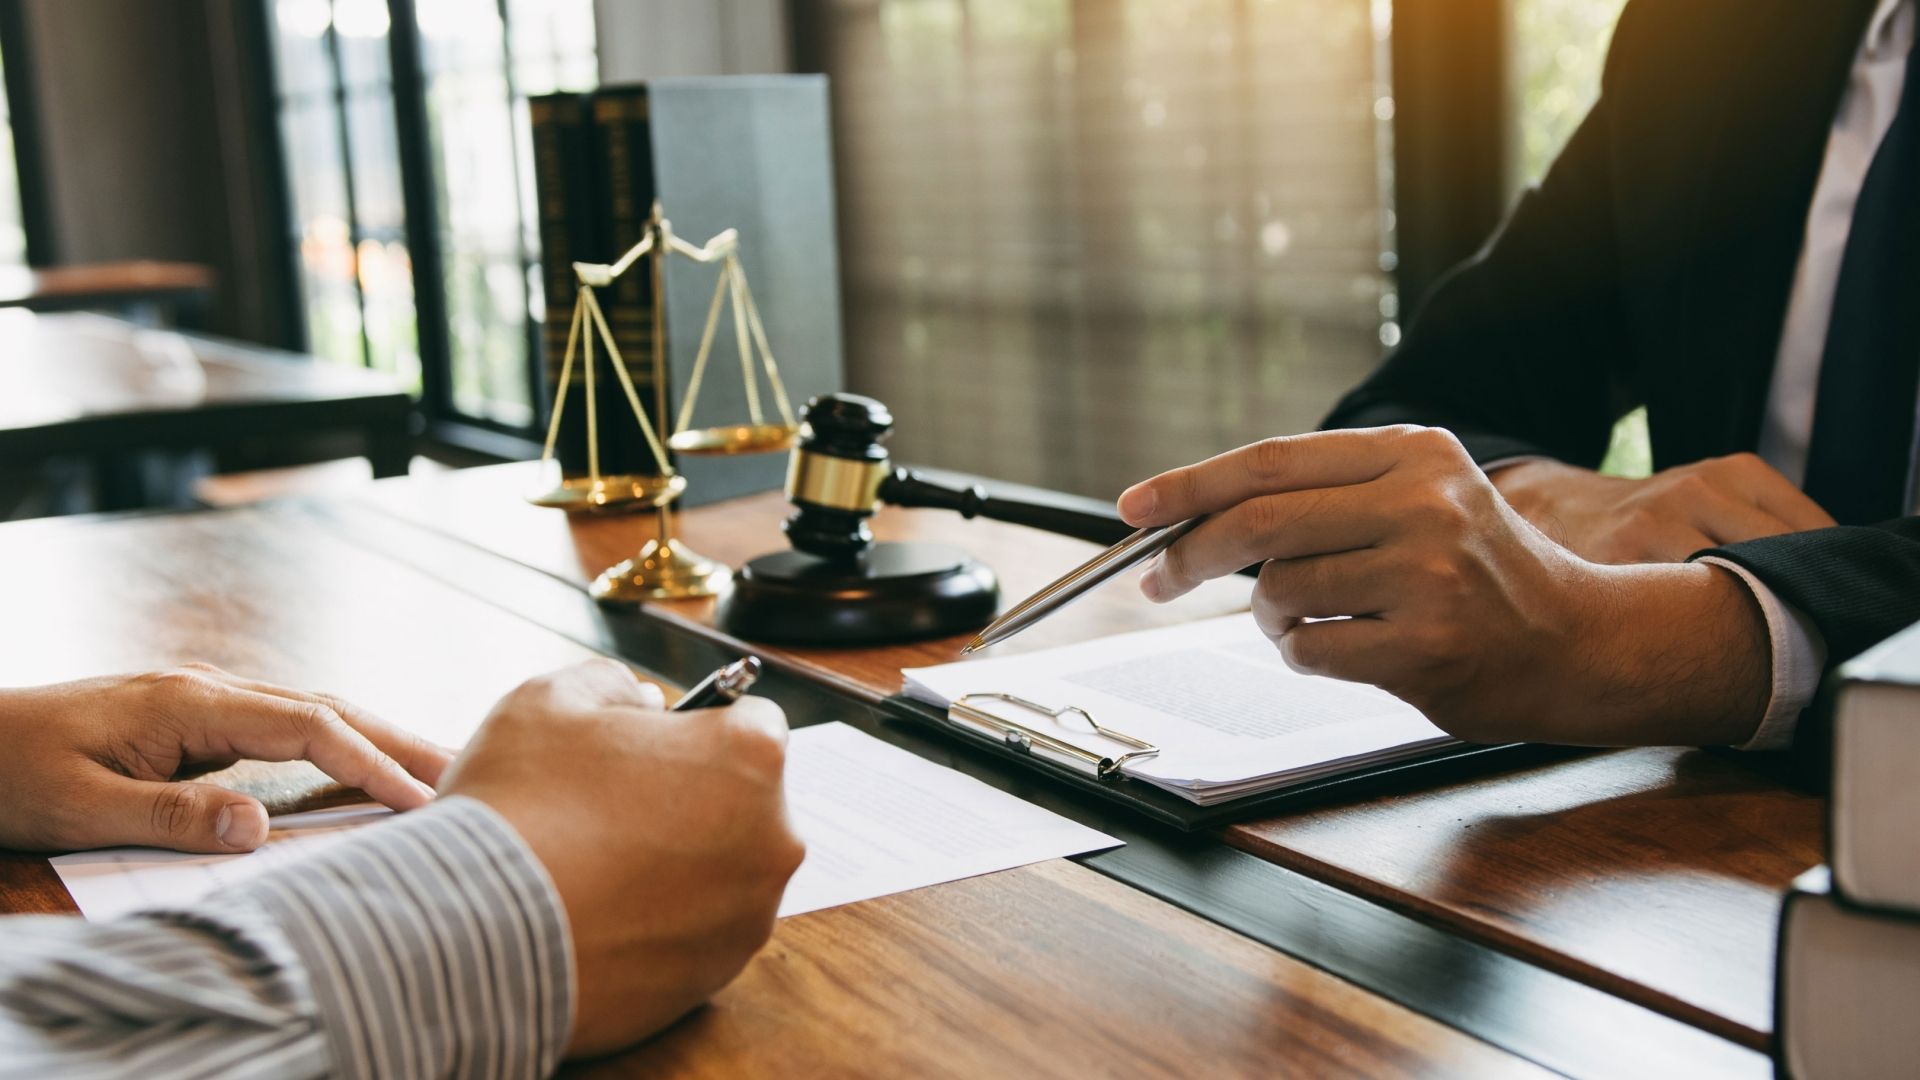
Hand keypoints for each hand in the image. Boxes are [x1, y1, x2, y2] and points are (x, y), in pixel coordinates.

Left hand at [0, 664, 446, 852]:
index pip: (307, 725)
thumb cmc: (12, 771)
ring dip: (377, 738)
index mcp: (189, 702)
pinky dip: (339, 743)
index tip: (421, 800)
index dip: (371, 762)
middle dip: (401, 740)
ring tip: (437, 769)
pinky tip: (361, 766)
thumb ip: (171, 817)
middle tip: (470, 769)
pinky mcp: (197, 719)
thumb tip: (260, 827)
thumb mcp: (80, 807)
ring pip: (313, 711)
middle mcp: (208, 690)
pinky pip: (288, 726)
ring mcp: (204, 700)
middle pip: (329, 707)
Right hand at [437, 659, 804, 1055]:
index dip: (695, 727)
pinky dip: (657, 922)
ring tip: (594, 864)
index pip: (750, 721)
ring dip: (676, 862)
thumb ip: (613, 685)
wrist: (470, 936)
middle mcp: (773, 840)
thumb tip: (642, 703)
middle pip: (741, 801)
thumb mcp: (550, 700)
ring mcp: (747, 917)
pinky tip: (595, 914)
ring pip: (721, 871)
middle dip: (690, 796)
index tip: (650, 746)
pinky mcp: (714, 978)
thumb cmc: (516, 806)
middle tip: (611, 806)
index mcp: (751, 758)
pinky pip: (693, 933)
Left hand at [1118, 426, 1773, 746]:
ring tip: (1318, 619)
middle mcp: (1422, 502)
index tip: (1135, 506)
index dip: (1191, 484)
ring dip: (1271, 618)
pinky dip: (1303, 655)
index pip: (1272, 461)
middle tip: (1160, 578)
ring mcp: (1427, 574)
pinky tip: (1346, 650)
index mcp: (1412, 454)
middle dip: (1191, 554)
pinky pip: (1308, 650)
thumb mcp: (1418, 501)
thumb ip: (1325, 498)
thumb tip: (1192, 515)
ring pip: (1280, 594)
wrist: (1578, 642)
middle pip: (1260, 522)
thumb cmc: (1478, 576)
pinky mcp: (1425, 643)